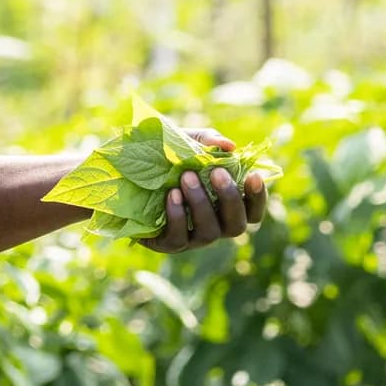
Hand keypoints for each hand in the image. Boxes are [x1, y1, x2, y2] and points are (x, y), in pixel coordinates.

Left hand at [144, 130, 269, 254]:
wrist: (127, 176)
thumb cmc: (167, 158)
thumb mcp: (186, 142)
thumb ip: (208, 141)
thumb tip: (229, 146)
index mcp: (226, 206)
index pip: (253, 212)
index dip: (257, 197)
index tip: (253, 175)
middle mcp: (215, 226)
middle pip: (237, 226)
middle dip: (229, 198)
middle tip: (216, 172)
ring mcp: (194, 238)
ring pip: (209, 232)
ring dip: (201, 203)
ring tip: (186, 177)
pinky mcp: (169, 244)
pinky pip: (179, 238)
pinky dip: (178, 215)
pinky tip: (171, 194)